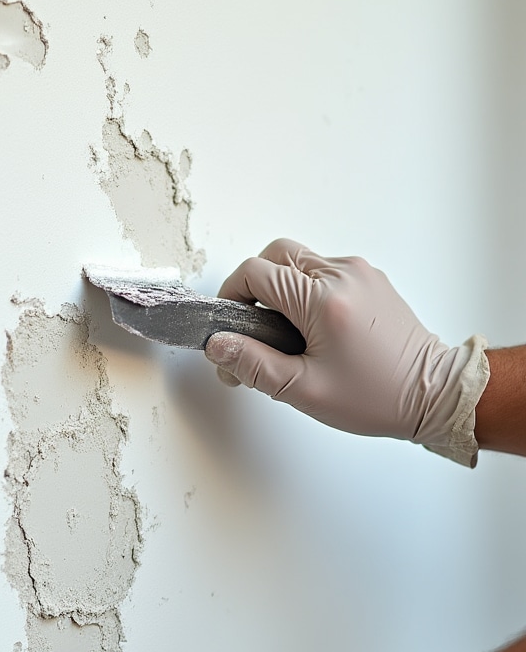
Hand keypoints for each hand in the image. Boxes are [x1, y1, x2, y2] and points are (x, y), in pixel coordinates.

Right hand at [206, 239, 488, 466]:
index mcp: (323, 299)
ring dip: (281, 288)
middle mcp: (343, 275)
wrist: (434, 394)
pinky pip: (324, 271)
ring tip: (284, 333)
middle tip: (251, 324)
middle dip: (253, 285)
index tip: (229, 324)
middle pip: (277, 255)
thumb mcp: (302, 390)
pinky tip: (310, 328)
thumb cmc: (376, 396)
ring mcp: (360, 273)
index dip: (231, 295)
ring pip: (300, 260)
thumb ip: (252, 364)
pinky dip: (305, 290)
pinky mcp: (370, 279)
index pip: (256, 272)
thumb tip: (217, 346)